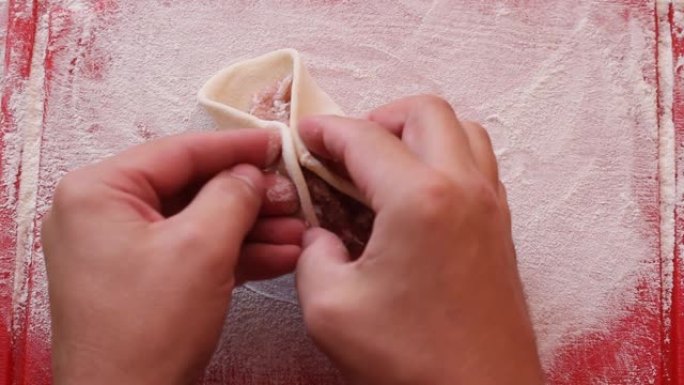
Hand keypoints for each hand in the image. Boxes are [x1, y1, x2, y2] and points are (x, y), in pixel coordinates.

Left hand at [41, 130, 303, 384]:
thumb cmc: (147, 328)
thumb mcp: (201, 248)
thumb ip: (232, 196)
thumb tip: (251, 173)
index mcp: (99, 192)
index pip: (179, 151)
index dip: (235, 146)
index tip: (276, 141)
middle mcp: (102, 214)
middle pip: (191, 188)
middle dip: (249, 198)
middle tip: (292, 196)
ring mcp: (120, 250)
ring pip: (197, 222)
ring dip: (250, 229)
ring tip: (298, 231)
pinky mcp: (140, 279)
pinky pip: (192, 253)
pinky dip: (234, 254)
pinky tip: (280, 256)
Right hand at [296, 96, 542, 384]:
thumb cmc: (409, 361)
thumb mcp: (331, 308)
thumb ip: (313, 255)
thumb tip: (320, 234)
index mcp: (420, 200)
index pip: (364, 138)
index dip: (326, 130)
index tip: (303, 135)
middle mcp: (464, 188)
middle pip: (426, 112)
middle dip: (378, 117)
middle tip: (346, 149)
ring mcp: (491, 206)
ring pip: (462, 130)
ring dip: (419, 133)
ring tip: (383, 165)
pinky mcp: (501, 228)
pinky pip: (477, 164)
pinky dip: (445, 158)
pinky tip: (416, 194)